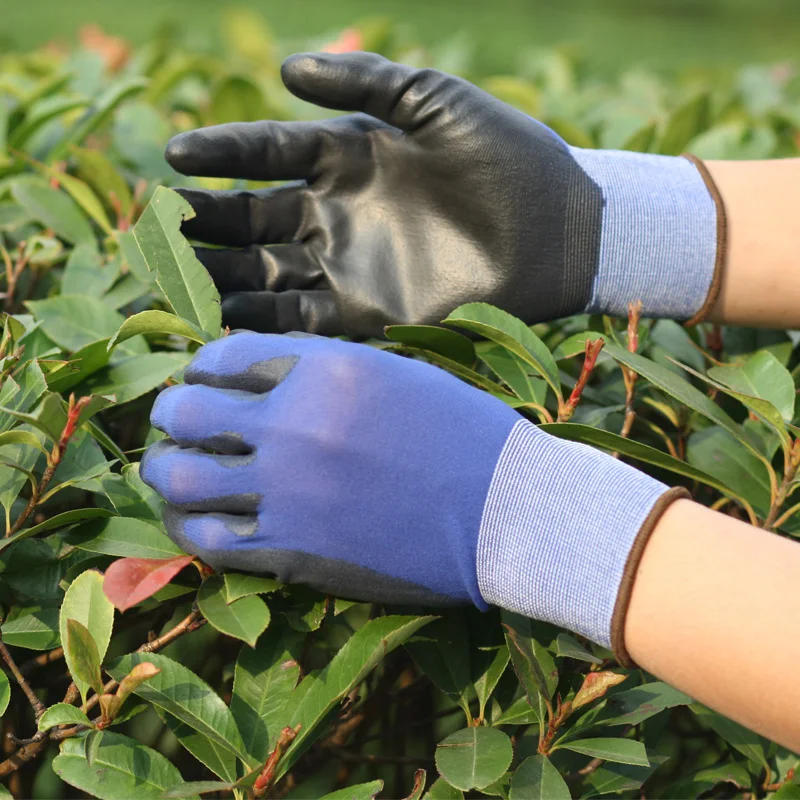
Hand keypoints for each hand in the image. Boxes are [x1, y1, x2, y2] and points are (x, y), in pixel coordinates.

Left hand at [140, 332, 683, 655]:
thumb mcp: (397, 375)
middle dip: (171, 412)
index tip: (202, 381)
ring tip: (170, 469)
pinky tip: (192, 519)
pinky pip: (207, 541)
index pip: (223, 358)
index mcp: (324, 369)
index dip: (201, 368)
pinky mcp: (292, 551)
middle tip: (176, 421)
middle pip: (186, 412)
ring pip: (181, 478)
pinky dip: (187, 526)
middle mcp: (293, 424)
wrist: (508, 513)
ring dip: (165, 469)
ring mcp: (287, 491)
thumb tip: (263, 376)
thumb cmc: (466, 436)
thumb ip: (325, 370)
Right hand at [165, 52, 722, 337]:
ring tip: (179, 275)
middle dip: (210, 221)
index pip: (269, 153)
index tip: (177, 153)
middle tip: (166, 223)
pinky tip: (228, 317)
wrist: (560, 230)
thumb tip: (284, 66)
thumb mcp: (438, 101)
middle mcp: (338, 214)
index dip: (224, 153)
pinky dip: (266, 320)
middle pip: (255, 220)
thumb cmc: (507, 156)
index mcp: (349, 157)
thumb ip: (367, 81)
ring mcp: (351, 266)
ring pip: (268, 273)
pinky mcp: (371, 314)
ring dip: (223, 275)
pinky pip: (305, 321)